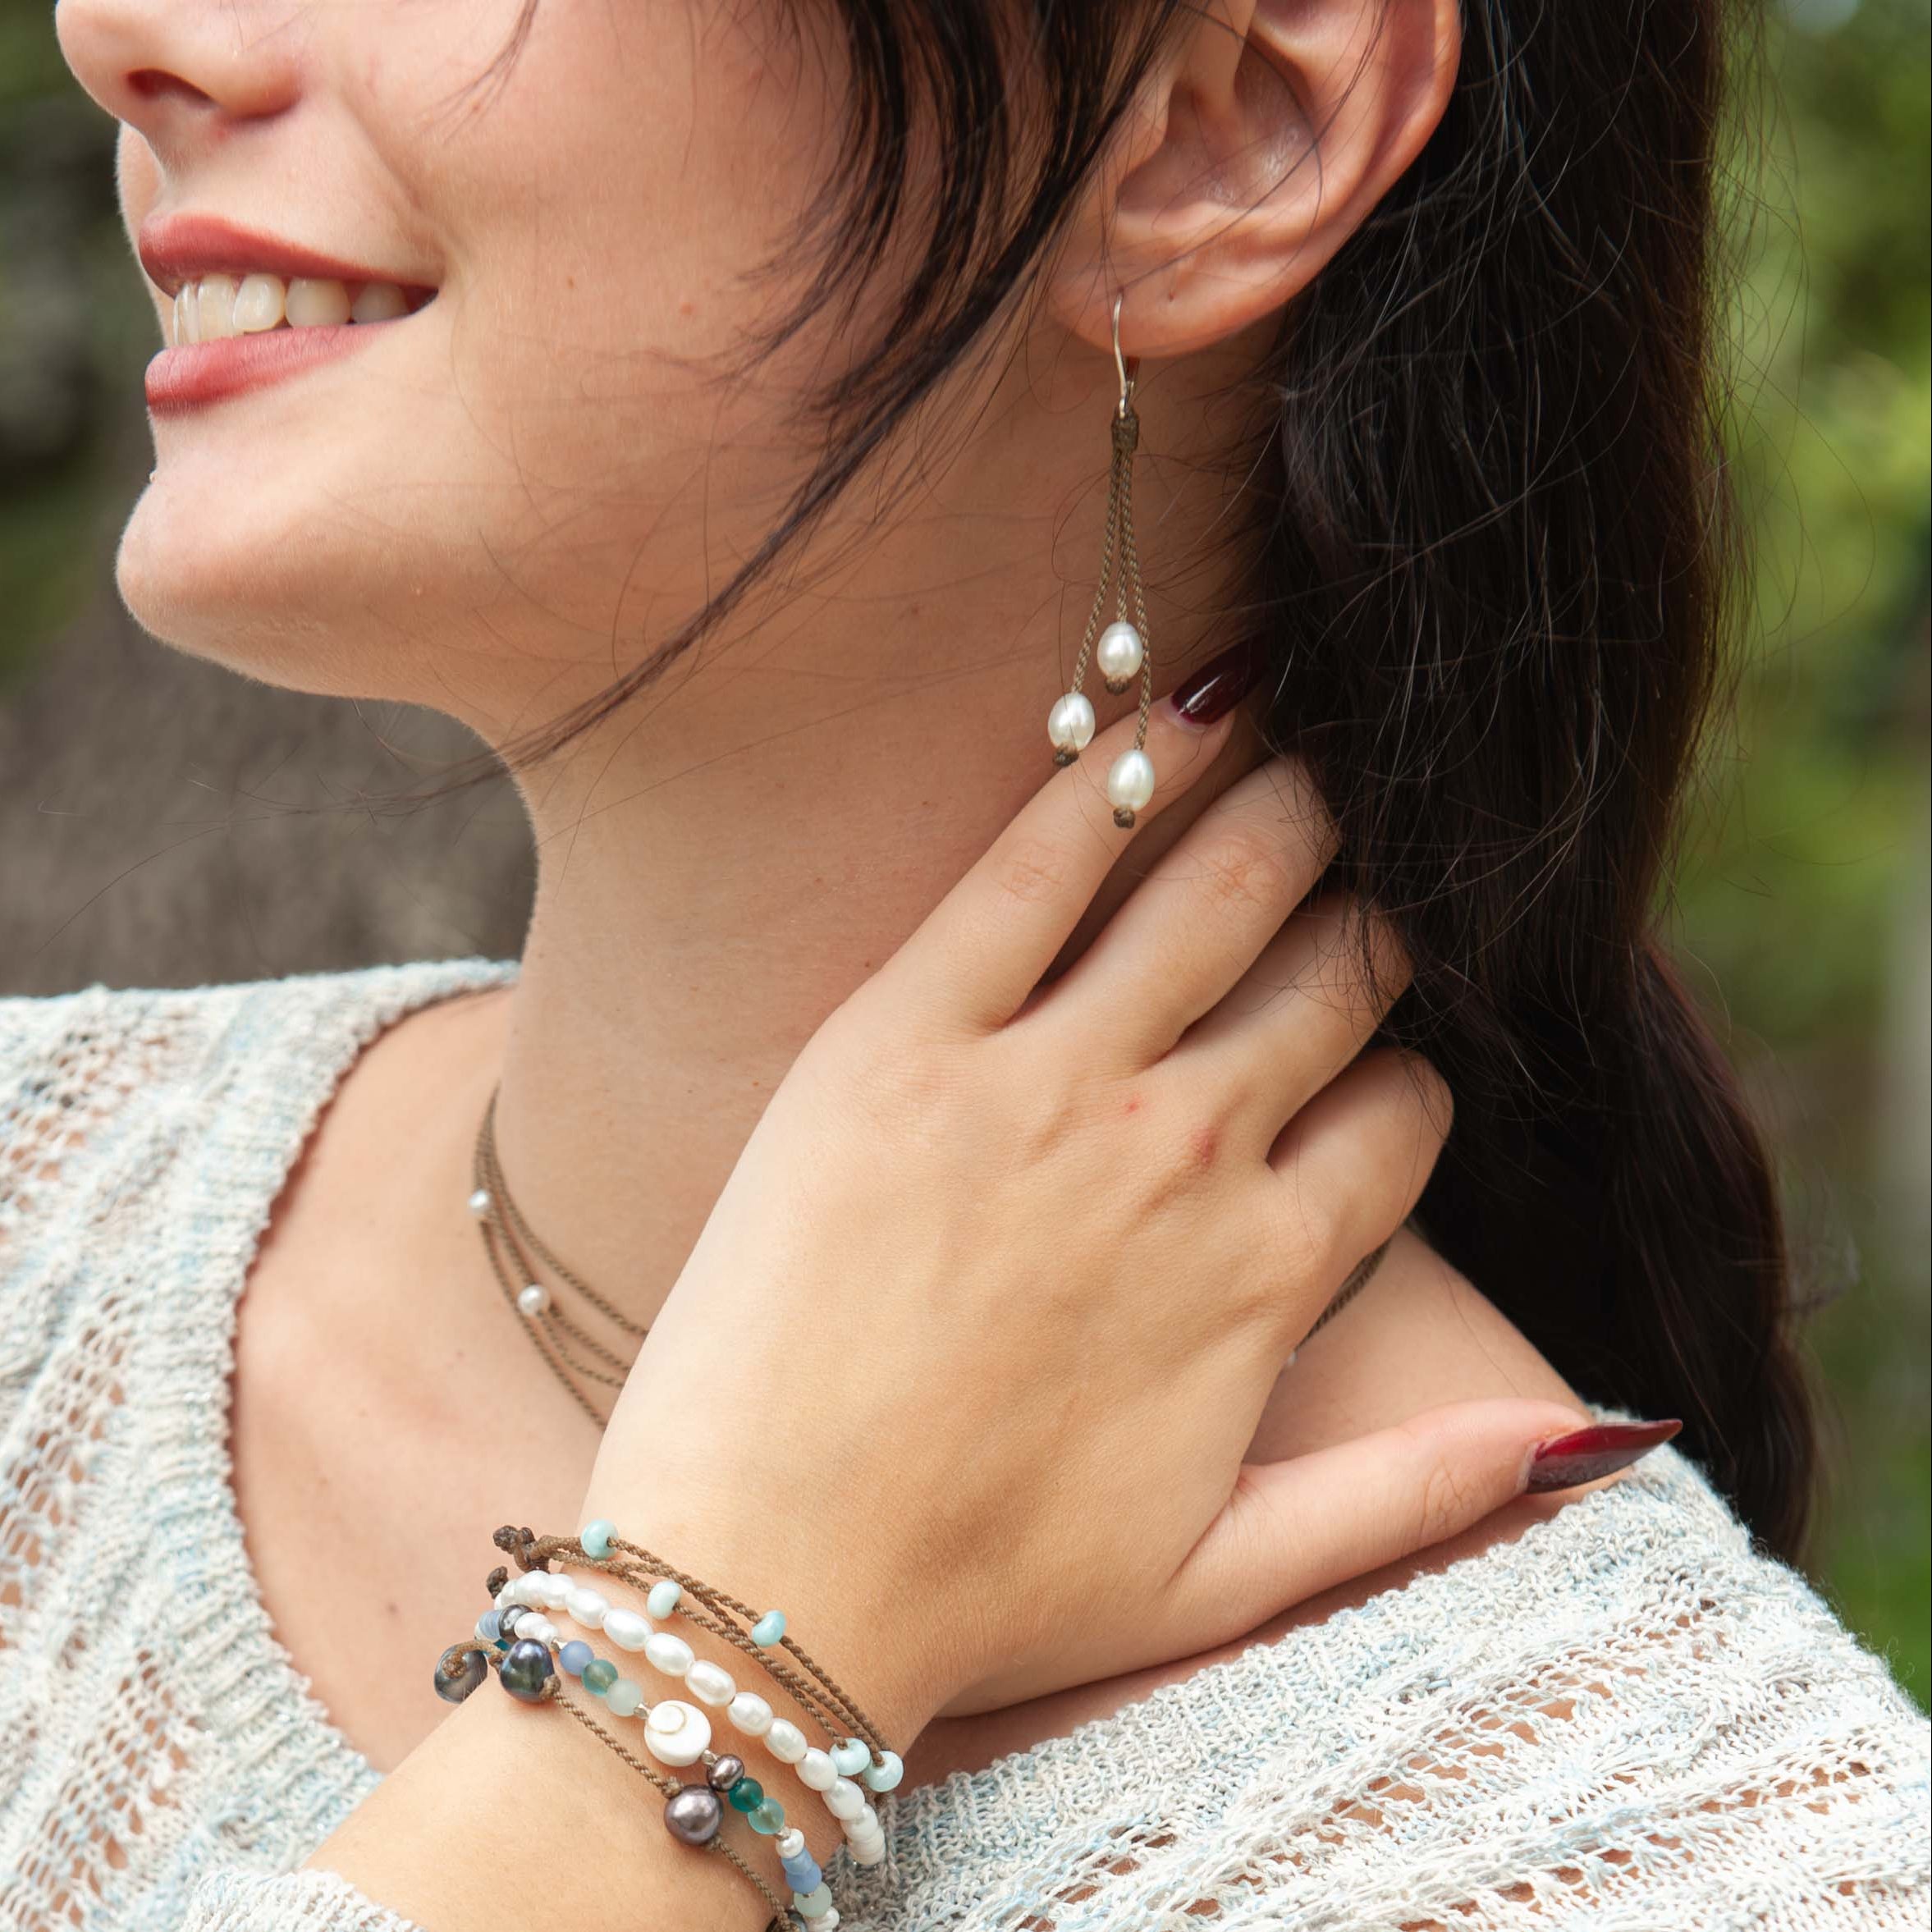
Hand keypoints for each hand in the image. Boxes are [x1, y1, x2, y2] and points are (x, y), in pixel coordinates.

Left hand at [583, 676, 1593, 1744]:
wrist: (764, 1578)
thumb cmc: (986, 1590)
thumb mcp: (1231, 1579)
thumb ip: (1418, 1492)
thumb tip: (1597, 1433)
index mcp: (1263, 1273)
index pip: (1404, 1111)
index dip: (1412, 1068)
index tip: (1389, 1042)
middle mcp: (1182, 1153)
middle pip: (1331, 977)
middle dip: (1371, 909)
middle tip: (1368, 854)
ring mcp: (1047, 1082)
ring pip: (1219, 891)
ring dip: (1286, 806)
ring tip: (1312, 746)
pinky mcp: (906, 1036)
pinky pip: (1039, 866)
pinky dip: (1117, 773)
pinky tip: (1169, 714)